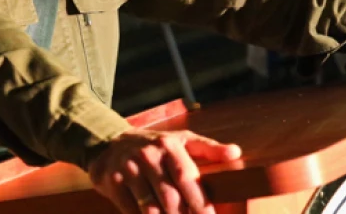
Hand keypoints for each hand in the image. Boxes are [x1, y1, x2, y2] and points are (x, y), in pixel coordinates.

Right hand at [87, 128, 241, 213]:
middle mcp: (147, 156)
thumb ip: (208, 148)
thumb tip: (236, 153)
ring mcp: (128, 170)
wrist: (108, 143)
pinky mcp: (113, 184)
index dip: (200, 202)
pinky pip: (131, 211)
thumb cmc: (153, 145)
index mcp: (168, 146)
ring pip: (151, 208)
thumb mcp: (180, 139)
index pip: (186, 177)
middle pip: (170, 197)